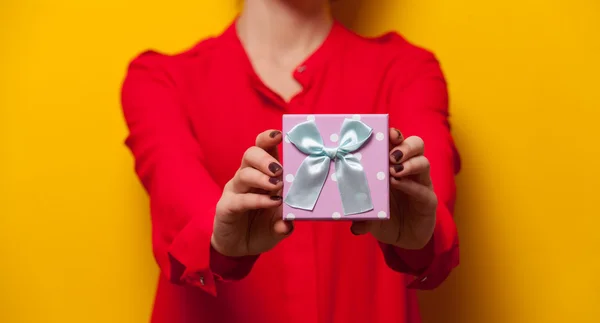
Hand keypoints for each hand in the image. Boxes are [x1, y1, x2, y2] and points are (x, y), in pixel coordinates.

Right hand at [211, 130, 292, 256]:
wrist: (239, 249)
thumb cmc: (261, 229)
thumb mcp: (280, 224)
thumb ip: (287, 220)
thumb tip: (291, 221)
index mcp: (262, 174)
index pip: (264, 149)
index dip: (269, 139)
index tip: (280, 135)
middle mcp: (247, 177)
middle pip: (251, 154)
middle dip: (265, 158)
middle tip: (279, 169)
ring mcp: (235, 191)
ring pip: (244, 173)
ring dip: (262, 178)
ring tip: (276, 185)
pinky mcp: (226, 206)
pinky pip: (240, 199)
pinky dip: (257, 200)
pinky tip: (270, 202)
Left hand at [350, 128, 436, 249]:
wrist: (405, 238)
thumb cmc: (385, 217)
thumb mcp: (369, 216)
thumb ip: (362, 217)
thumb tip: (354, 227)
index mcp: (393, 165)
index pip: (397, 141)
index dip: (392, 134)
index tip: (385, 133)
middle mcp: (410, 170)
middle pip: (416, 145)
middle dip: (404, 145)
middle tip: (391, 155)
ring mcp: (421, 183)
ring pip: (424, 162)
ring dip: (410, 163)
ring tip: (394, 171)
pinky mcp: (429, 200)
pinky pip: (424, 189)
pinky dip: (412, 186)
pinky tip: (399, 185)